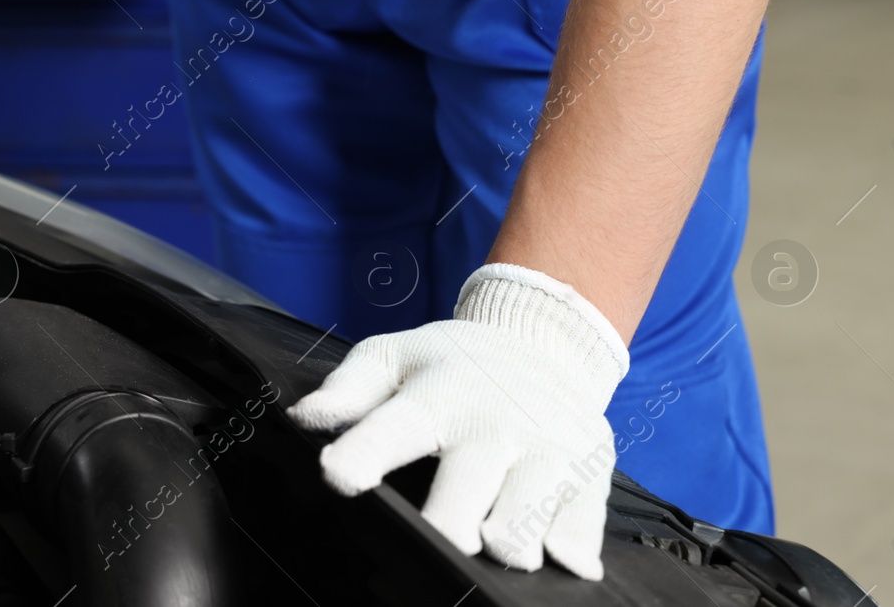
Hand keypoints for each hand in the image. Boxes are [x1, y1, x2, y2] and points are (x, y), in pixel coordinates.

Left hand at [287, 263, 628, 579]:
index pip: (393, 428)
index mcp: (437, 395)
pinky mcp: (590, 470)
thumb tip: (303, 417)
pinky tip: (554, 554)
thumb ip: (348, 389)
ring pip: (526, 521)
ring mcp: (547, 448)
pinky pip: (581, 532)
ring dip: (508, 543)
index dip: (363, 453)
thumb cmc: (455, 362)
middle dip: (446, 527)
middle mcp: (493, 423)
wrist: (543, 339)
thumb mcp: (394, 356)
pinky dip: (568, 551)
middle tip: (436, 536)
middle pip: (464, 497)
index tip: (340, 474)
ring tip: (494, 544)